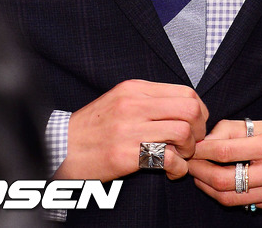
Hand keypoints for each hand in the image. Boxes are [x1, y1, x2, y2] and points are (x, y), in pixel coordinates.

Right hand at [55, 79, 208, 181]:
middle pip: (190, 109)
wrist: (61, 147)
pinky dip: (178, 168)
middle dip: (199, 129)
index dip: (199, 110)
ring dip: (189, 149)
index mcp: (135, 89)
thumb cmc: (94, 127)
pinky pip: (167, 158)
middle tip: (192, 143)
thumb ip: (148, 99)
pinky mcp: (125, 155)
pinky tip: (170, 171)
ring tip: (180, 157)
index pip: (186, 91)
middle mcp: (134, 104)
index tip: (196, 125)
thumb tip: (184, 105)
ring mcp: (129, 129)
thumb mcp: (119, 100)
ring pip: (182, 132)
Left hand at [188, 114, 261, 212]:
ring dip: (210, 187)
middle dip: (200, 172)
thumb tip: (210, 138)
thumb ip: (240, 129)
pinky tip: (223, 182)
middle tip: (189, 163)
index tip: (191, 145)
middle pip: (224, 181)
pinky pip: (251, 204)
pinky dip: (232, 195)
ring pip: (233, 198)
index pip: (226, 152)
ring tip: (200, 174)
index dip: (202, 151)